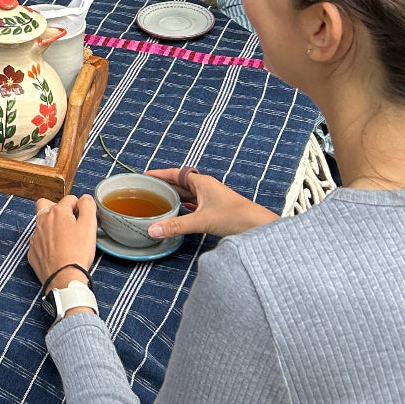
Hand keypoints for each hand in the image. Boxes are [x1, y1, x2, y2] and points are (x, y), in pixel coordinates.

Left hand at [27, 194, 97, 288]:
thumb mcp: (89, 226)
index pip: (69, 199)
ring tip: (64, 237)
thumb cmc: (77, 253)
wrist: (64, 278)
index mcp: (57, 212)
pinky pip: (38, 241)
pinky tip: (56, 251)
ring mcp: (36, 236)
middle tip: (68, 219)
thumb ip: (88, 206)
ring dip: (51, 226)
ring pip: (41, 223)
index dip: (79, 205)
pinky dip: (46, 243)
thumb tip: (85, 198)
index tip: (82, 214)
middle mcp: (43, 221)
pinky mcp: (33, 251)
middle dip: (57, 208)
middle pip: (46, 204)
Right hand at [144, 167, 277, 238]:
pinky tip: (177, 213)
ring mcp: (211, 199)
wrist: (259, 227)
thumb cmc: (236, 217)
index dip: (160, 174)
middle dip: (164, 186)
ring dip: (174, 197)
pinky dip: (183, 207)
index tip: (145, 175)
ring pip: (187, 195)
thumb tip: (153, 229)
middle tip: (147, 190)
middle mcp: (206, 188)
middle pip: (180, 183)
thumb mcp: (202, 221)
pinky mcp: (215, 210)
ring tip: (158, 201)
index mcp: (202, 183)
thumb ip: (176, 226)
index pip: (176, 173)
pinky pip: (194, 205)